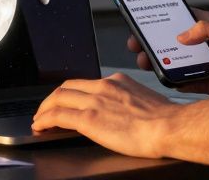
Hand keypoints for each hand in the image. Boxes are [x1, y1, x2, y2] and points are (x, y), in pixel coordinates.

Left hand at [31, 72, 177, 157]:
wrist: (169, 126)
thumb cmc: (165, 120)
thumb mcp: (144, 100)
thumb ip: (127, 101)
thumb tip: (123, 112)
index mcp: (117, 81)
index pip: (85, 83)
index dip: (70, 92)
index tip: (65, 101)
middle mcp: (103, 87)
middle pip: (67, 87)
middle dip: (52, 98)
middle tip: (46, 109)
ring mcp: (94, 101)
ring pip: (58, 98)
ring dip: (44, 109)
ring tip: (39, 119)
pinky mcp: (89, 118)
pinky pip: (58, 116)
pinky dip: (45, 120)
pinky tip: (40, 126)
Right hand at [129, 8, 208, 96]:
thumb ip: (208, 27)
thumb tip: (182, 35)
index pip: (179, 20)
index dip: (160, 20)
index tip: (142, 20)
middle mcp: (206, 47)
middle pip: (172, 43)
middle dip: (152, 43)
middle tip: (136, 44)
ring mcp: (208, 66)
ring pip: (176, 63)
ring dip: (159, 62)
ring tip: (145, 61)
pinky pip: (187, 83)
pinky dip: (174, 82)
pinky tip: (164, 79)